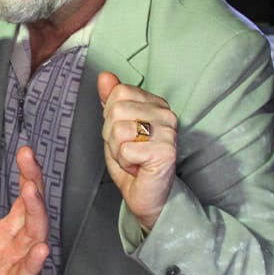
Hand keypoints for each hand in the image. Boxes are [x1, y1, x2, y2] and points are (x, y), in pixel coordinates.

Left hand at [0, 131, 48, 274]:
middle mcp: (3, 243)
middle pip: (22, 204)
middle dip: (27, 178)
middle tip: (26, 151)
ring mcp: (11, 264)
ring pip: (31, 230)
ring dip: (35, 209)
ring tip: (33, 186)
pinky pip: (26, 272)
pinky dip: (33, 259)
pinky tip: (38, 246)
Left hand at [96, 71, 176, 231]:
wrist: (149, 198)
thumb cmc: (134, 163)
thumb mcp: (115, 128)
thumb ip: (111, 101)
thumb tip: (105, 76)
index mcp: (156, 104)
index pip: (118, 93)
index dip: (110, 117)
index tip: (124, 135)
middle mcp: (166, 114)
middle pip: (116, 110)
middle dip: (112, 136)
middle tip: (128, 150)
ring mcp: (168, 132)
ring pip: (119, 129)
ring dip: (118, 151)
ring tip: (133, 159)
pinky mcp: (165, 151)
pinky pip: (126, 149)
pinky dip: (125, 163)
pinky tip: (138, 168)